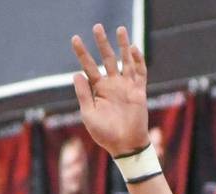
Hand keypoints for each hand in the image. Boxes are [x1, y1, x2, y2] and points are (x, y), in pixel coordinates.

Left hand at [69, 24, 148, 157]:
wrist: (125, 145)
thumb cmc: (104, 133)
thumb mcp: (89, 114)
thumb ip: (83, 94)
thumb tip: (76, 74)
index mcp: (98, 90)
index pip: (89, 67)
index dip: (82, 53)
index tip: (75, 39)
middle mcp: (112, 84)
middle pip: (107, 58)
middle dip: (102, 43)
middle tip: (97, 26)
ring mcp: (126, 86)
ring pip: (125, 61)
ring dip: (122, 45)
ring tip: (120, 29)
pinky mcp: (139, 91)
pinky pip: (140, 72)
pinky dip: (137, 60)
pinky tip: (133, 48)